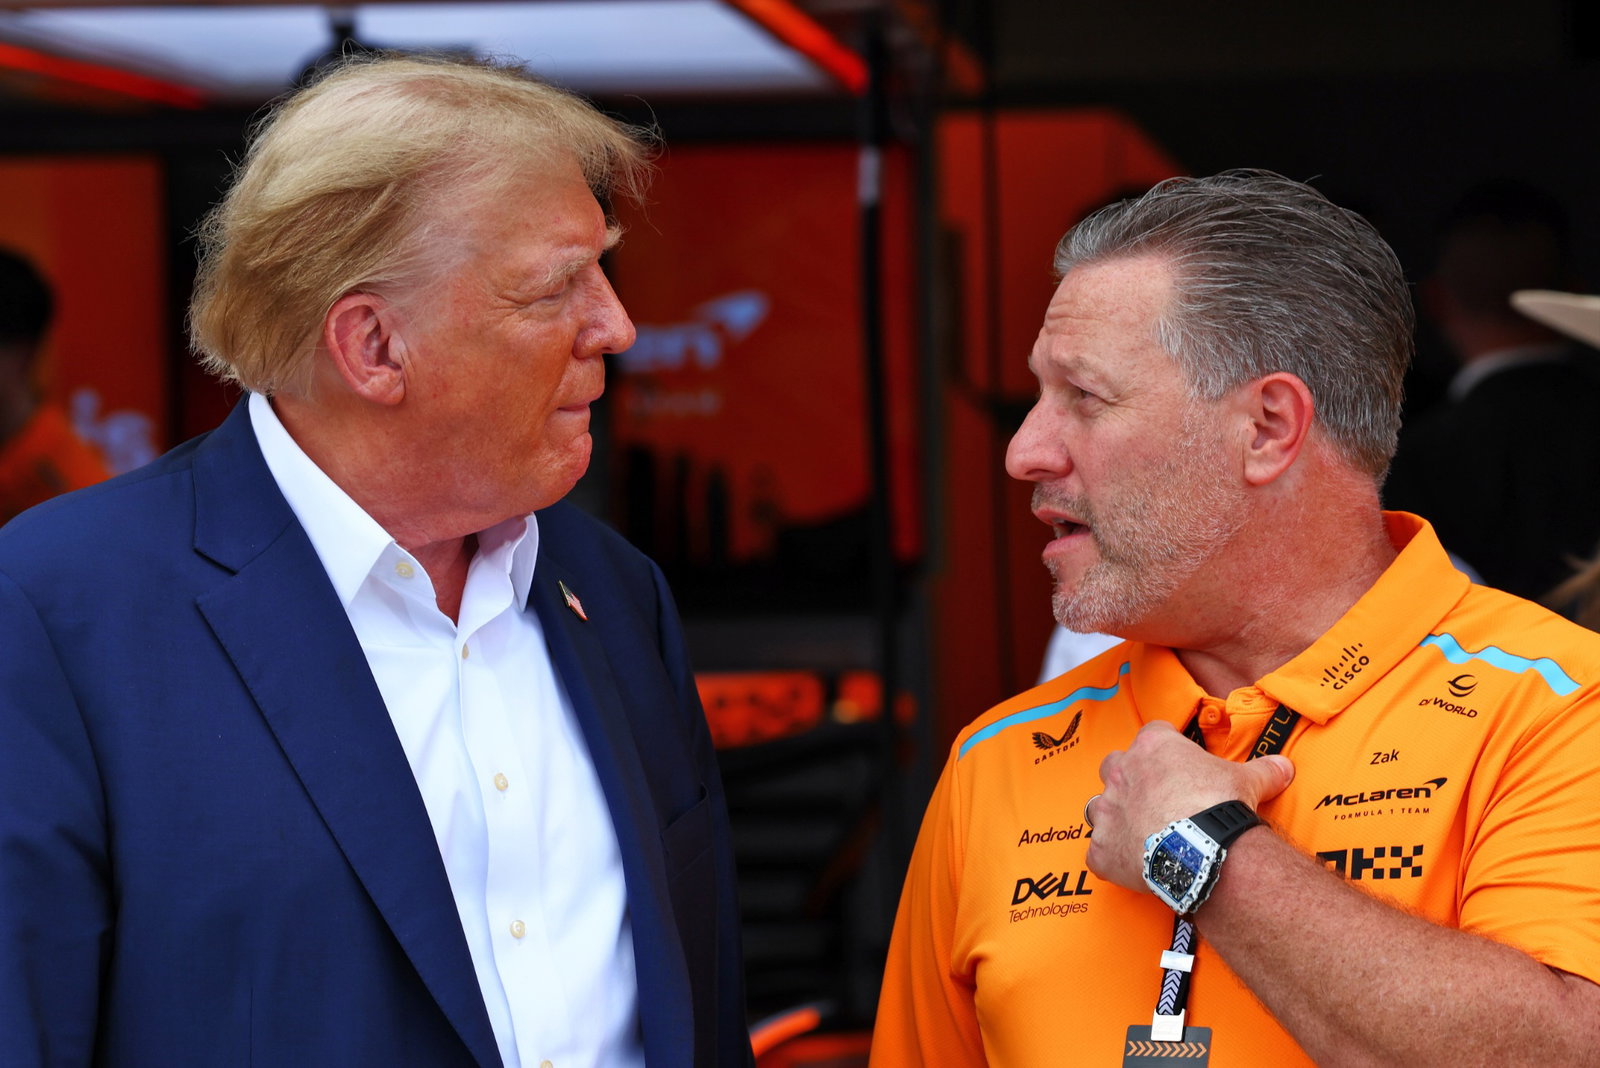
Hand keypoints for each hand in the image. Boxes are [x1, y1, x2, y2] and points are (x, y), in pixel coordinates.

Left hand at [1084, 721, 1293, 893]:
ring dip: (1115, 817)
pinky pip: (1098, 853)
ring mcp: (1107, 811)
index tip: (1179, 766)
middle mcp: (1122, 773)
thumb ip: (1264, 770)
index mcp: (1153, 747)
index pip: (1153, 735)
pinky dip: (1111, 859)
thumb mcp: (1247, 781)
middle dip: (1129, 779)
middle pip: (1114, 766)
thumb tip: (1285, 765)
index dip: (1165, 750)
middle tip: (1155, 799)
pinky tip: (1131, 867)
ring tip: (1140, 833)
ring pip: (1099, 807)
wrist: (1202, 848)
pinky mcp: (1102, 849)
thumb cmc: (1219, 806)